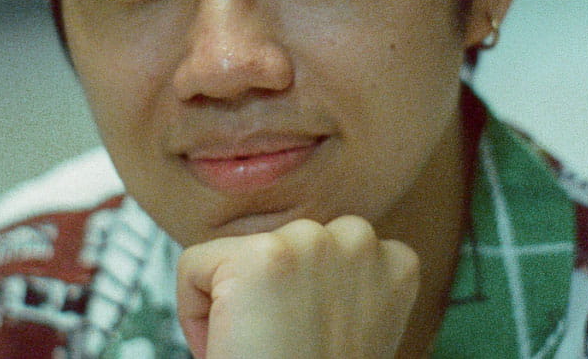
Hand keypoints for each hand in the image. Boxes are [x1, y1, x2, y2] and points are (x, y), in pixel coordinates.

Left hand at [175, 215, 419, 358]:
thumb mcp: (353, 327)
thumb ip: (340, 284)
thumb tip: (296, 273)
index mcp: (395, 262)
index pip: (322, 251)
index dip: (300, 303)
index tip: (303, 341)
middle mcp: (360, 240)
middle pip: (280, 244)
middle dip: (268, 296)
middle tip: (280, 348)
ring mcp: (311, 241)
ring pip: (236, 254)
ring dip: (235, 301)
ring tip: (261, 348)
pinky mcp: (261, 256)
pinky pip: (194, 266)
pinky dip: (193, 312)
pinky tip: (230, 345)